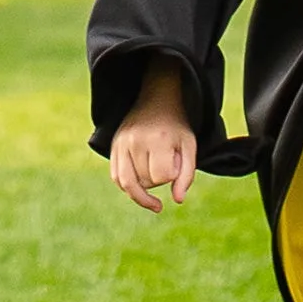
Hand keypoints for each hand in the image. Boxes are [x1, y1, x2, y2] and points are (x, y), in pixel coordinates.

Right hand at [109, 55, 197, 212]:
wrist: (156, 100)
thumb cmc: (176, 127)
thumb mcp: (189, 146)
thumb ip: (186, 175)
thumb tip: (177, 201)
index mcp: (158, 139)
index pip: (163, 176)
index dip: (173, 173)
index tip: (176, 158)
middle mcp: (135, 140)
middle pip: (146, 182)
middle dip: (159, 178)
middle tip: (165, 157)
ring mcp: (121, 143)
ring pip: (130, 184)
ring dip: (145, 184)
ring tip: (154, 168)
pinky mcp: (113, 147)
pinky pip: (117, 178)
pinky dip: (128, 186)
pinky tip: (140, 183)